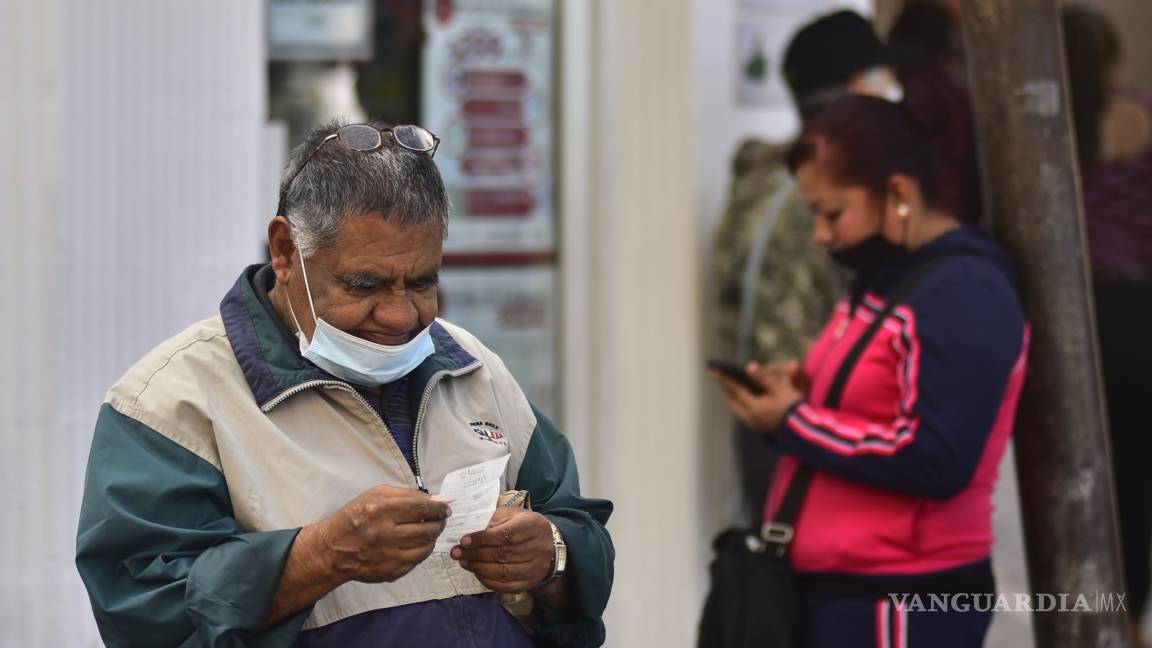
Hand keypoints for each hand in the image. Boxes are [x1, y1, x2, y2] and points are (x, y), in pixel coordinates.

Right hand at [317, 485, 450, 583]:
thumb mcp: (374, 495)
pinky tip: (418, 544)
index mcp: (381, 511)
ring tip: (431, 531)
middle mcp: (386, 534)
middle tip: (441, 519)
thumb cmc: (354, 517)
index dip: (438, 508)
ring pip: (426, 547)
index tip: (445, 508)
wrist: (333, 551)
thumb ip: (405, 494)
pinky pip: (417, 562)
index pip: (421, 508)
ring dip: (433, 538)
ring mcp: (390, 556)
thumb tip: (433, 500)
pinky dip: (422, 551)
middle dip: (439, 523)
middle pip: (427, 529)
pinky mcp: (391, 572)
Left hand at [450, 508, 554, 592]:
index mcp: (533, 525)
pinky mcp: (530, 582)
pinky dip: (488, 580)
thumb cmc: (523, 526)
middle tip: (456, 553)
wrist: (548, 545)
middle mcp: (538, 547)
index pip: (506, 534)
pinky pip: (506, 586)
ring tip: (463, 562)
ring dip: (479, 568)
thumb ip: (493, 520)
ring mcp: (536, 568)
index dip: (483, 539)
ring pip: (504, 572)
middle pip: (503, 554)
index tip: (464, 540)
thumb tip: (470, 530)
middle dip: (476, 554)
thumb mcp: (512, 515)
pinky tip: (476, 572)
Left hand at [712, 361, 804, 432]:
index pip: (735, 390)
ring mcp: (756, 425)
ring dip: (734, 400)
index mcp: (753, 408)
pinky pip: (746, 415)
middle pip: (733, 403)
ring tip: (733, 391)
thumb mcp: (780, 389)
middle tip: (724, 382)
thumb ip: (764, 378)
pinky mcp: (762, 428)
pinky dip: (743, 406)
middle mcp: (751, 418)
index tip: (714, 371)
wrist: (806, 431)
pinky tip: (747, 401)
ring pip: (738, 410)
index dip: (725, 379)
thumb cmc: (793, 408)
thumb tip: (750, 367)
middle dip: (728, 392)